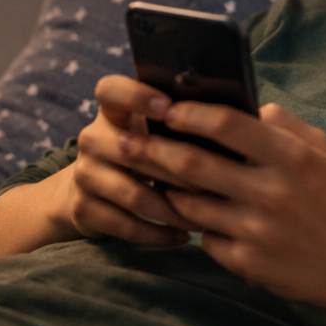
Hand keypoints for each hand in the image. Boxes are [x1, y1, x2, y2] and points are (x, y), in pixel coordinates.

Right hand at [58, 75, 207, 245]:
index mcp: (111, 111)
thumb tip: (242, 122)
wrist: (91, 191)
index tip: (168, 109)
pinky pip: (126, 225)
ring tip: (203, 219)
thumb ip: (179, 123)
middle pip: (132, 150)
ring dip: (173, 210)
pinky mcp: (83, 208)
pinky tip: (181, 236)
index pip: (111, 90)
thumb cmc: (142, 155)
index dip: (136, 96)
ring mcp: (85, 174)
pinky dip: (158, 234)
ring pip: (134, 194)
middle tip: (214, 183)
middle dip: (177, 170)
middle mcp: (92, 138)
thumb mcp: (150, 132)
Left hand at [122, 99, 325, 313]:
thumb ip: (284, 125)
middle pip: (193, 165)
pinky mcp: (246, 263)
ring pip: (188, 205)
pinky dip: (195, 225)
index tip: (165, 108)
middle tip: (123, 141)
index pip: (227, 125)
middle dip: (151, 150)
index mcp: (292, 158)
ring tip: (145, 176)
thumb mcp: (323, 153)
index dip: (190, 115)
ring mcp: (256, 232)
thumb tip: (245, 106)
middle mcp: (272, 194)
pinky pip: (204, 238)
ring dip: (163, 190)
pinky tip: (189, 216)